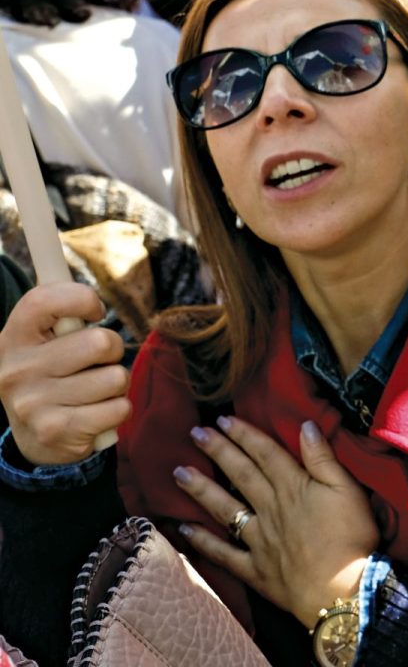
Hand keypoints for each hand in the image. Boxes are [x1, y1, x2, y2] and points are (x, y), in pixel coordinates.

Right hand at [0, 283, 128, 465]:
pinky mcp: (54, 430)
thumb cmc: (51, 375)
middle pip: (99, 342)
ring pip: (115, 377)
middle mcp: (16, 369)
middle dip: (112, 352)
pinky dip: (117, 410)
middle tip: (94, 364)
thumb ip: (58, 309)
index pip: (44, 299)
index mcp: (13, 338)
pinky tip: (94, 415)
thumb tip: (50, 244)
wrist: (35, 438)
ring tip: (91, 392)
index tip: (95, 311)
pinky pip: (118, 408)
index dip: (81, 298)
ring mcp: (32, 403)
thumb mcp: (43, 341)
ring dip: (115, 384)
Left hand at [174, 416, 377, 626]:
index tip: (223, 420)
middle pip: (241, 475)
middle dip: (218, 452)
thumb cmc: (350, 537)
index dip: (244, 435)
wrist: (339, 589)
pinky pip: (223, 553)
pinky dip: (202, 542)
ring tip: (178, 473)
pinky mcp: (254, 568)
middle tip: (195, 434)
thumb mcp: (347, 489)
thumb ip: (323, 458)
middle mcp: (270, 509)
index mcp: (294, 488)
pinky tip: (184, 529)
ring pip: (225, 509)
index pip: (265, 454)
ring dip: (201, 489)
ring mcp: (258, 540)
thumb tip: (305, 426)